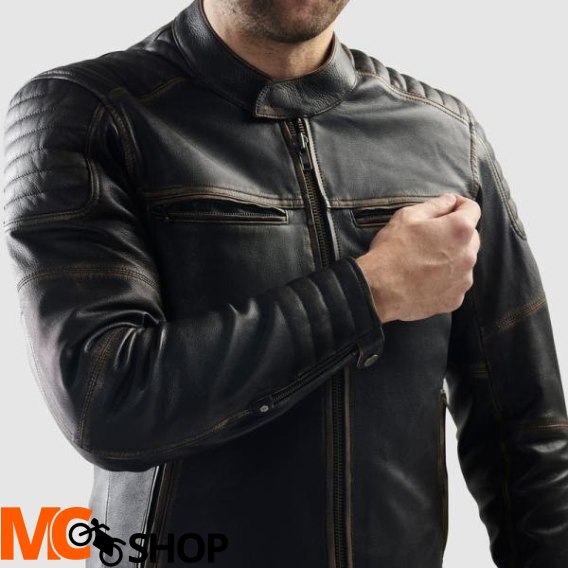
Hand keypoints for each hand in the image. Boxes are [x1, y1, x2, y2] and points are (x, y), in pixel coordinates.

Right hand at [355, 192, 480, 322]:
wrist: (380, 290)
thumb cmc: (391, 251)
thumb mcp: (407, 217)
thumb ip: (435, 205)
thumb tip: (449, 201)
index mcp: (459, 230)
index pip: (472, 209)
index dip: (459, 204)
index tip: (447, 207)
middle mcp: (468, 255)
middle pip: (471, 237)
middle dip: (456, 233)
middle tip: (430, 236)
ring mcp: (463, 280)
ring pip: (464, 262)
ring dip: (452, 257)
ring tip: (425, 260)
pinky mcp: (455, 299)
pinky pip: (455, 284)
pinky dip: (445, 279)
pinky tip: (425, 278)